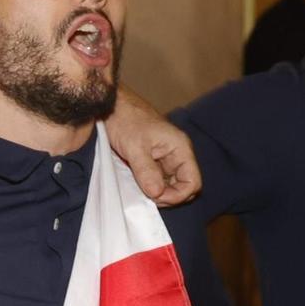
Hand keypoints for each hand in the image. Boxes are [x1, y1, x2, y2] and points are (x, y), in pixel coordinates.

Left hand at [108, 87, 200, 205]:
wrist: (111, 107)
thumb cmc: (126, 119)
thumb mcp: (135, 146)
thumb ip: (146, 170)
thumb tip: (156, 194)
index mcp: (180, 149)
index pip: (193, 182)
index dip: (178, 195)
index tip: (155, 197)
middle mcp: (177, 155)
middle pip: (183, 187)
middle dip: (168, 197)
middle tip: (146, 197)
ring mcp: (164, 159)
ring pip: (169, 186)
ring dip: (157, 193)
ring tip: (139, 191)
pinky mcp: (152, 162)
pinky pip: (156, 180)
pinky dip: (148, 187)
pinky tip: (136, 186)